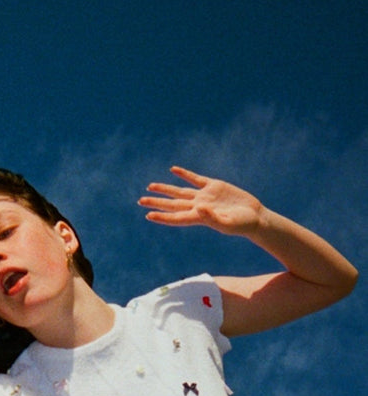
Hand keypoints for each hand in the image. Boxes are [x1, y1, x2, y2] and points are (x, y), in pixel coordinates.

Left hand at [139, 166, 264, 235]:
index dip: (162, 217)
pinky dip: (185, 174)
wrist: (254, 216)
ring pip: (180, 191)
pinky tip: (173, 170)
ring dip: (165, 189)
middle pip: (172, 204)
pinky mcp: (214, 186)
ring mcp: (204, 196)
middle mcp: (198, 206)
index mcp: (199, 217)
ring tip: (150, 187)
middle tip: (140, 201)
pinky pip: (195, 179)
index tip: (148, 214)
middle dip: (156, 202)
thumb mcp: (228, 223)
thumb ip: (212, 217)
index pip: (176, 217)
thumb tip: (198, 208)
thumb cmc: (242, 224)